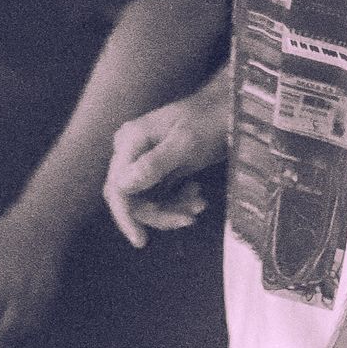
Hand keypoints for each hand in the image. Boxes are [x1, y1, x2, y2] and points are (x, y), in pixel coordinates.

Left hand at [0, 203, 71, 347]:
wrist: (43, 224)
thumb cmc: (6, 234)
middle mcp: (19, 297)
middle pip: (5, 333)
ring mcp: (36, 299)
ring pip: (23, 330)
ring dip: (9, 336)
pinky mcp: (49, 297)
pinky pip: (37, 322)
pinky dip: (26, 328)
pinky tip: (15, 326)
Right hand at [105, 95, 221, 246]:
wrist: (229, 107)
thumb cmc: (209, 119)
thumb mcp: (185, 143)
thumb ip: (155, 163)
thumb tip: (124, 187)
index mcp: (130, 141)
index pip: (117, 188)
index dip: (125, 217)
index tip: (141, 240)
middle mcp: (131, 151)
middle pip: (131, 199)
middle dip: (159, 214)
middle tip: (189, 218)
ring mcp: (143, 160)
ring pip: (147, 201)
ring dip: (172, 208)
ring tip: (200, 203)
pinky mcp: (158, 168)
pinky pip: (159, 196)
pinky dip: (177, 201)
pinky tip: (197, 195)